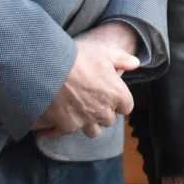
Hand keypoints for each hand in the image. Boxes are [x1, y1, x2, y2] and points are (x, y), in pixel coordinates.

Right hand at [33, 22, 138, 137]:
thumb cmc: (78, 57)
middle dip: (103, 112)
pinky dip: (63, 126)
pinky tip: (57, 117)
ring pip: (93, 130)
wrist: (48, 67)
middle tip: (91, 99)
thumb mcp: (104, 51)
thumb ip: (122, 58)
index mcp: (117, 94)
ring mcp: (86, 121)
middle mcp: (104, 111)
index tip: (109, 94)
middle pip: (109, 120)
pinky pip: (69, 131)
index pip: (126, 107)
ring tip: (77, 110)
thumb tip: (135, 63)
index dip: (118, 101)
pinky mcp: (67, 127)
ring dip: (87, 123)